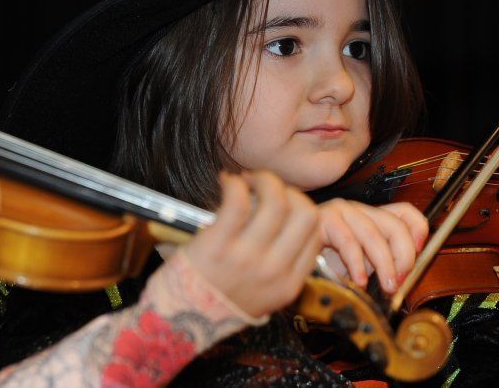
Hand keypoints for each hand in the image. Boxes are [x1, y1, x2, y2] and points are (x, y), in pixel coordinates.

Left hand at [158, 171, 321, 319]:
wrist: (181, 319)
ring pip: (277, 201)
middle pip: (306, 213)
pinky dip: (235, 184)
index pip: (316, 232)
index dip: (302, 208)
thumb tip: (288, 216)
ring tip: (248, 180)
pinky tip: (228, 182)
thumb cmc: (221, 301)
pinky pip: (237, 201)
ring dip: (264, 180)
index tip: (285, 202)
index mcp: (289, 283)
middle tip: (270, 188)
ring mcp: (247, 258)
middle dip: (290, 191)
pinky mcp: (218, 245)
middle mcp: (273, 270)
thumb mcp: (265, 294)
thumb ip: (283, 263)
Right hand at [316, 199, 427, 292]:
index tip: (420, 253)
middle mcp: (357, 210)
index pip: (405, 212)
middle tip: (401, 281)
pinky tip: (359, 281)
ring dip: (385, 264)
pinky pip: (348, 242)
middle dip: (404, 256)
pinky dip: (358, 265)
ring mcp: (340, 212)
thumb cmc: (322, 266)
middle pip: (394, 224)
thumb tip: (405, 275)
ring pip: (374, 234)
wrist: (289, 264)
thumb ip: (382, 263)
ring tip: (387, 286)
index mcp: (369, 218)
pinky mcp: (322, 220)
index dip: (418, 230)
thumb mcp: (360, 266)